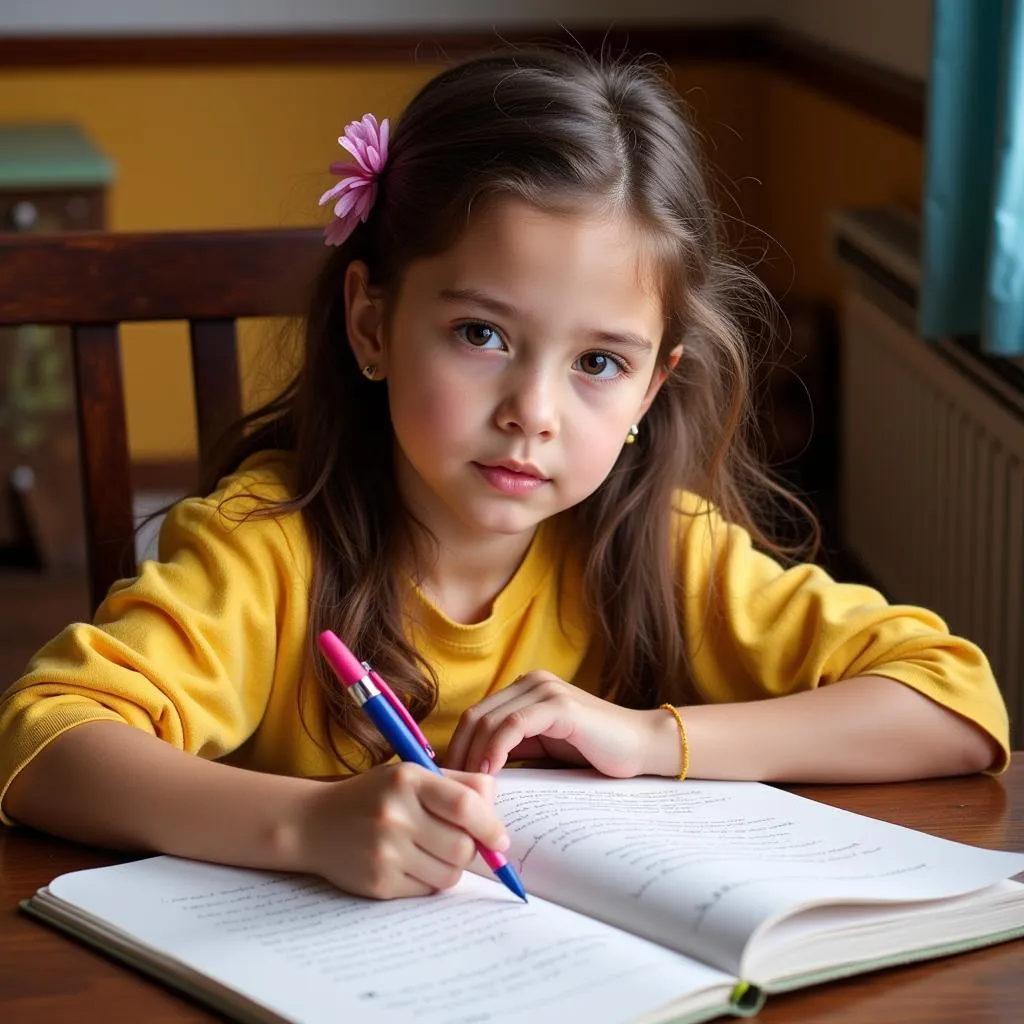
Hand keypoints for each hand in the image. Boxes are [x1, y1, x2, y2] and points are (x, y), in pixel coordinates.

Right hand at [296, 763, 508, 898]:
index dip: (490, 825)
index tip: (501, 839)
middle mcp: (395, 814)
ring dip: (451, 866)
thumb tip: (496, 804)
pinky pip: (426, 890)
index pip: (464, 805)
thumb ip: (455, 784)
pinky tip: (409, 862)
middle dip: (471, 848)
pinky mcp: (378, 883)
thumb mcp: (409, 775)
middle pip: (463, 846)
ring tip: (432, 851)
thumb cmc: (373, 796)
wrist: (312, 823)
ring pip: (449, 874)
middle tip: (460, 842)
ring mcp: (384, 851)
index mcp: (407, 779)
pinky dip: (428, 880)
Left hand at [445, 671, 657, 777]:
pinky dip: (495, 750)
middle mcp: (531, 682)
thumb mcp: (543, 750)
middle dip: (459, 754)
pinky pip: (514, 726)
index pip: (475, 715)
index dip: (457, 748)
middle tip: (452, 790)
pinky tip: (491, 773)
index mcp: (524, 689)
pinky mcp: (559, 705)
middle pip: (475, 717)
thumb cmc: (594, 753)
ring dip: (473, 756)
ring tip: (469, 788)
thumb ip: (513, 752)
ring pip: (490, 721)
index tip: (449, 782)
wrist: (641, 747)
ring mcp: (545, 690)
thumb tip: (471, 775)